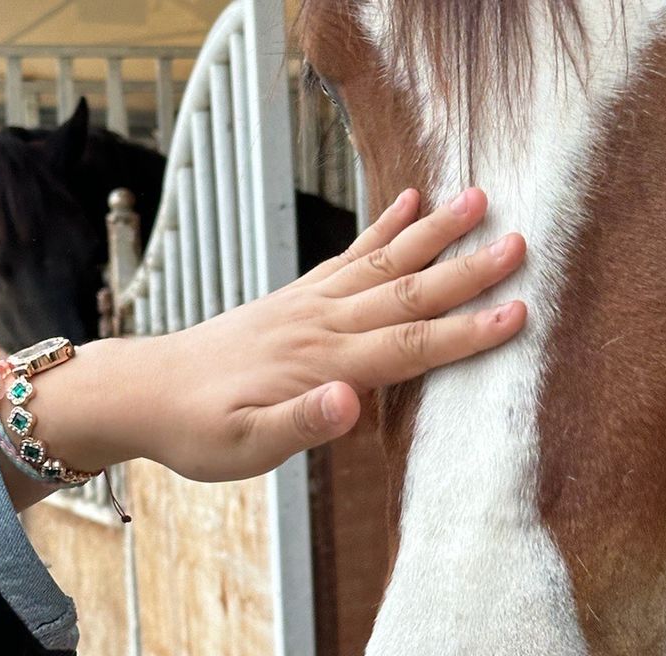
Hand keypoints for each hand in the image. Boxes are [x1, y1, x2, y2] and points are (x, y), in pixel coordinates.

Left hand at [7, 188, 524, 493]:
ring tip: (478, 198)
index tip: (517, 313)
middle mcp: (324, 323)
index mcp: (322, 364)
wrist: (143, 389)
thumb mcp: (241, 448)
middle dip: (469, 270)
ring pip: (386, 262)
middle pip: (409, 292)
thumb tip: (351, 403)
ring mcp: (313, 303)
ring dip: (435, 232)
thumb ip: (299, 425)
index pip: (408, 346)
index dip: (466, 332)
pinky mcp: (301, 295)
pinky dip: (383, 226)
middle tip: (522, 242)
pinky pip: (350, 254)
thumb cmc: (196, 429)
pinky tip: (409, 201)